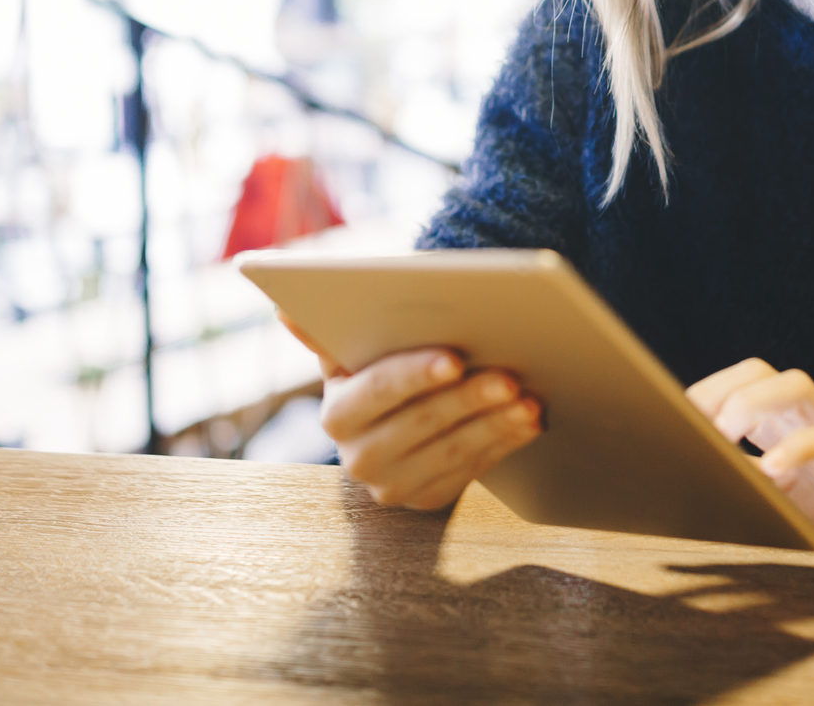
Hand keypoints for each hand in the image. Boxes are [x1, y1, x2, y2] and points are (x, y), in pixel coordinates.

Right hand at [280, 314, 543, 510]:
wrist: (398, 424)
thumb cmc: (378, 371)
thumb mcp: (351, 352)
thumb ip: (326, 331)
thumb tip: (283, 311)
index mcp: (336, 413)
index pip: (376, 390)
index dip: (415, 374)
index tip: (455, 357)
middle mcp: (357, 458)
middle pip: (422, 423)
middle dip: (469, 398)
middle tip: (510, 375)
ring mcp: (394, 486)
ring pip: (453, 451)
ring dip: (496, 424)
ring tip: (529, 398)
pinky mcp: (429, 502)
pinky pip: (472, 472)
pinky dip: (505, 444)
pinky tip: (530, 421)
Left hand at [687, 359, 813, 583]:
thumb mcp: (771, 496)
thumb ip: (736, 480)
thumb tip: (678, 480)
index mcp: (780, 423)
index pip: (739, 380)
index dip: (705, 392)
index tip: (676, 423)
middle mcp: (805, 418)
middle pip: (761, 371)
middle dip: (722, 391)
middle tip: (699, 431)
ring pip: (799, 385)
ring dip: (754, 403)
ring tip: (728, 437)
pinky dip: (798, 448)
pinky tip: (772, 472)